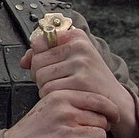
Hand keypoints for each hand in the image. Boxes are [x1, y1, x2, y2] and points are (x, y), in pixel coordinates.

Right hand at [2, 89, 117, 137]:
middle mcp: (63, 110)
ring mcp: (63, 129)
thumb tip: (103, 108)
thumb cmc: (34, 128)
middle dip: (100, 128)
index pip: (98, 99)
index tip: (114, 116)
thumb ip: (73, 101)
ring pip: (100, 135)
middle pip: (102, 119)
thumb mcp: (50, 104)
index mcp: (60, 95)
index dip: (111, 110)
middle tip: (89, 133)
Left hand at [19, 28, 138, 137]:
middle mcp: (79, 46)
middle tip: (55, 82)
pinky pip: (49, 90)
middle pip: (37, 62)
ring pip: (41, 77)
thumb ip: (45, 56)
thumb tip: (23, 61)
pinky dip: (53, 97)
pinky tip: (66, 97)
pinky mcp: (80, 81)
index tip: (47, 66)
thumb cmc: (91, 80)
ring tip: (63, 89)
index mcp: (76, 36)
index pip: (38, 42)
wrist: (115, 100)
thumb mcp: (72, 60)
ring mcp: (80, 63)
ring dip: (45, 88)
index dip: (37, 58)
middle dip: (39, 76)